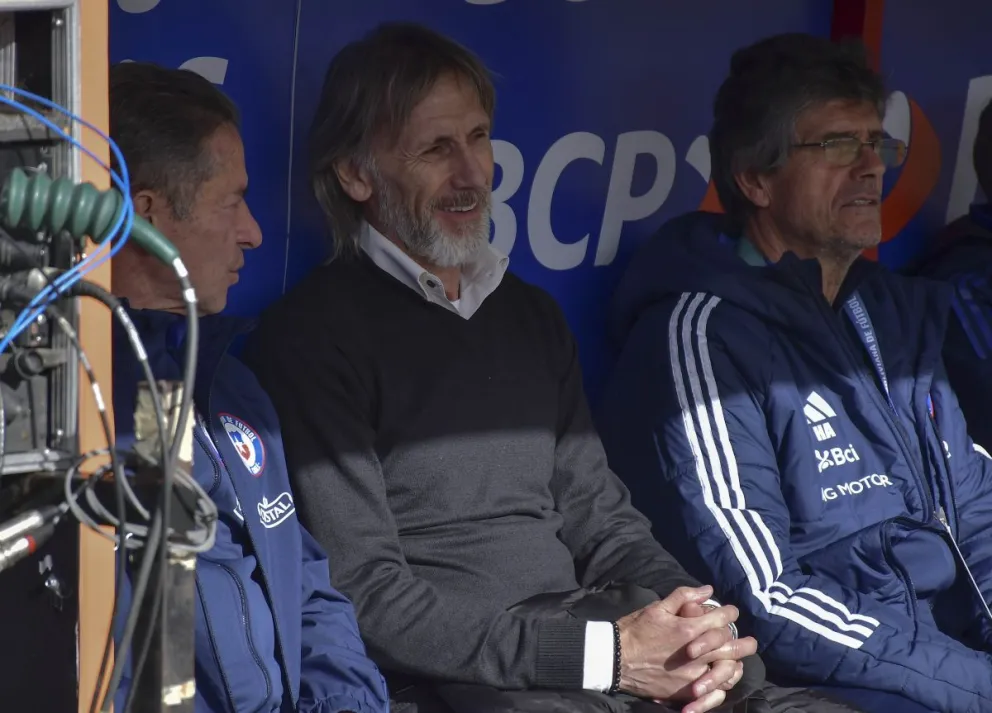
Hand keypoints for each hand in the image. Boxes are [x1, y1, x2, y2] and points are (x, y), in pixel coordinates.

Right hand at [615, 586, 754, 712]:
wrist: (616, 659)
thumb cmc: (635, 630)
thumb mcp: (657, 607)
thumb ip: (683, 596)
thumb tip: (707, 590)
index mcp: (689, 629)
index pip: (721, 619)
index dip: (729, 612)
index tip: (731, 611)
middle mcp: (696, 653)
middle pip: (730, 646)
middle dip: (744, 643)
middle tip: (751, 642)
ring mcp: (692, 674)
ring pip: (726, 670)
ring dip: (736, 664)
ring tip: (740, 662)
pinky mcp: (686, 690)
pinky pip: (714, 690)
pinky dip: (722, 684)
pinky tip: (724, 679)